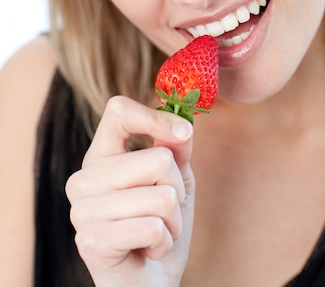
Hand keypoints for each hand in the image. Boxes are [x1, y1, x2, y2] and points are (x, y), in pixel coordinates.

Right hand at [65, 96, 194, 286]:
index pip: (117, 111)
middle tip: (165, 210)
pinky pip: (153, 227)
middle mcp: (83, 178)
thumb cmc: (161, 224)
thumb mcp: (175, 179)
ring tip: (157, 231)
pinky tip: (149, 250)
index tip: (183, 133)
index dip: (155, 117)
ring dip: (173, 220)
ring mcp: (82, 210)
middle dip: (177, 189)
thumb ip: (176, 148)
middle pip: (158, 160)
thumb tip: (184, 125)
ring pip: (162, 197)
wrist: (150, 282)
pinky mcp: (91, 242)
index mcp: (101, 155)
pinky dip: (164, 242)